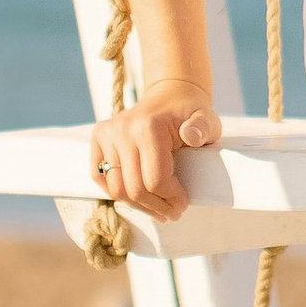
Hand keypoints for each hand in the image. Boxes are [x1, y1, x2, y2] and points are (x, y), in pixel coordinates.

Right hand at [90, 82, 221, 221]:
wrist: (170, 93)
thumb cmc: (190, 111)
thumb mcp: (206, 119)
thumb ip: (203, 128)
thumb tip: (192, 136)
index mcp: (148, 126)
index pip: (155, 180)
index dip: (171, 199)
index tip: (183, 204)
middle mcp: (123, 129)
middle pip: (134, 188)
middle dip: (156, 206)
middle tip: (172, 213)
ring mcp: (108, 133)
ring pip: (116, 188)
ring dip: (137, 205)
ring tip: (156, 209)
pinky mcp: (99, 137)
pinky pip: (100, 176)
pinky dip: (117, 192)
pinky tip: (136, 197)